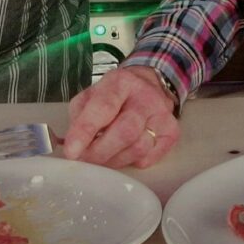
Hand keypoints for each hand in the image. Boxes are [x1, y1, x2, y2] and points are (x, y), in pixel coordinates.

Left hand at [63, 66, 179, 168]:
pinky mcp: (172, 132)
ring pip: (137, 149)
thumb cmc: (114, 94)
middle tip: (85, 159)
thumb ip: (79, 116)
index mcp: (121, 82)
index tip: (71, 152)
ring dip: (114, 159)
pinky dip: (130, 161)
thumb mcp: (91, 95)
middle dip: (100, 152)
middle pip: (125, 132)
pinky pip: (148, 158)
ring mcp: (163, 115)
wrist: (150, 86)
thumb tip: (72, 145)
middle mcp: (146, 96)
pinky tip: (123, 151)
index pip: (103, 107)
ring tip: (103, 154)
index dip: (86, 131)